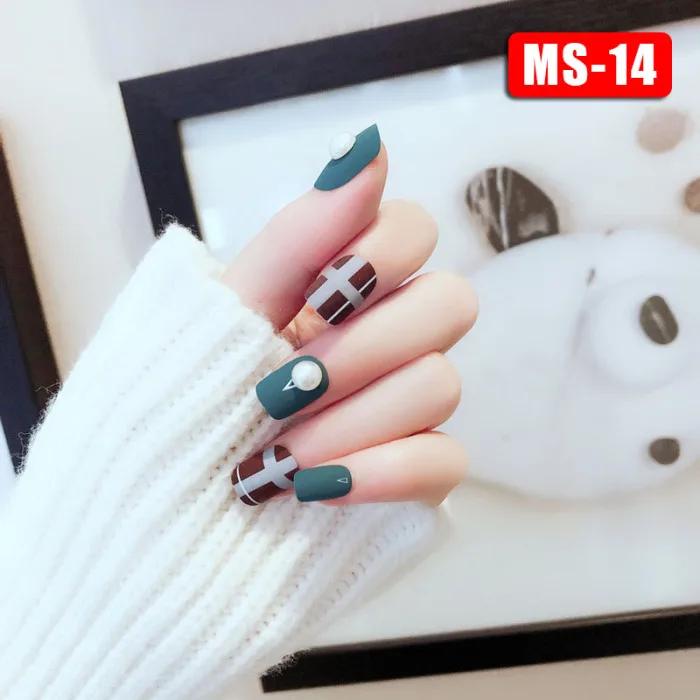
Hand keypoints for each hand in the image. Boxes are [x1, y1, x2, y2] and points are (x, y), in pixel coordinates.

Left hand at [223, 126, 476, 505]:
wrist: (170, 486)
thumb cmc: (197, 384)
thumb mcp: (234, 307)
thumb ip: (302, 233)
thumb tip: (366, 144)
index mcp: (349, 285)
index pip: (415, 230)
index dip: (380, 253)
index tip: (316, 294)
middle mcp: (392, 335)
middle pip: (450, 304)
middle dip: (362, 349)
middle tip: (283, 389)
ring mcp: (409, 403)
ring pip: (441, 385)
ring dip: (349, 421)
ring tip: (274, 457)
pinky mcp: (416, 469)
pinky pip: (444, 463)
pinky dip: (380, 474)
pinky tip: (316, 489)